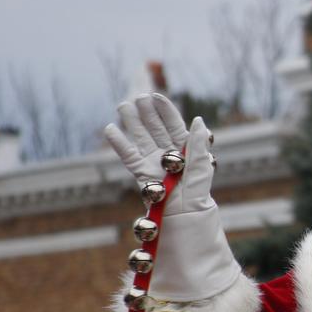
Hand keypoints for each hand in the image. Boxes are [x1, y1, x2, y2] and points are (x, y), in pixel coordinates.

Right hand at [104, 94, 214, 215]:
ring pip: (141, 137)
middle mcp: (168, 153)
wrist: (183, 215)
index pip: (174, 125)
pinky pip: (128, 155)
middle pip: (155, 128)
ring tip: (123, 105)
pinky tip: (110, 129)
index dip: (166, 110)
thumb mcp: (201, 166)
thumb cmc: (197, 193)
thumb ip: (198, 143)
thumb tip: (198, 119)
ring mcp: (153, 162)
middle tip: (138, 97)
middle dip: (147, 112)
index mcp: (185, 149)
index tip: (156, 96)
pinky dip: (119, 143)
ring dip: (132, 122)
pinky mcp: (141, 173)